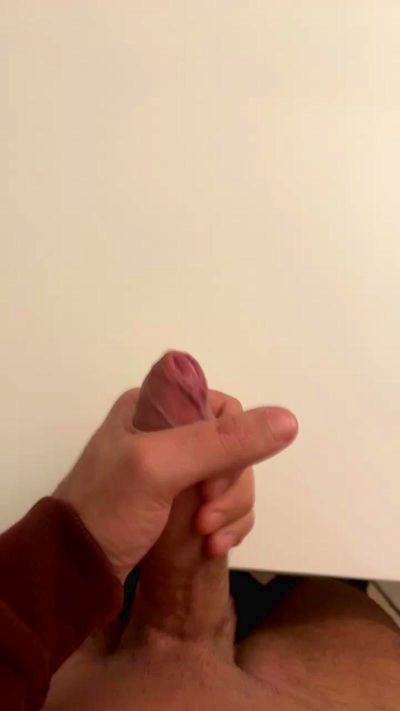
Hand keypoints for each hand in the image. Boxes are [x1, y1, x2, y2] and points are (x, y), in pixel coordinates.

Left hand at [55, 388, 296, 581]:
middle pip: (233, 447)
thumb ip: (222, 442)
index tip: (210, 479)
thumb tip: (288, 420)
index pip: (222, 408)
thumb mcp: (161, 468)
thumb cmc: (108, 510)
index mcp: (154, 406)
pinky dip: (227, 525)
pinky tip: (212, 546)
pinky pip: (225, 505)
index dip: (231, 442)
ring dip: (230, 511)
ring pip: (234, 479)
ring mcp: (174, 468)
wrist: (73, 571)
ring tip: (207, 537)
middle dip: (230, 486)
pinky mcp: (179, 501)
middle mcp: (166, 431)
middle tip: (205, 515)